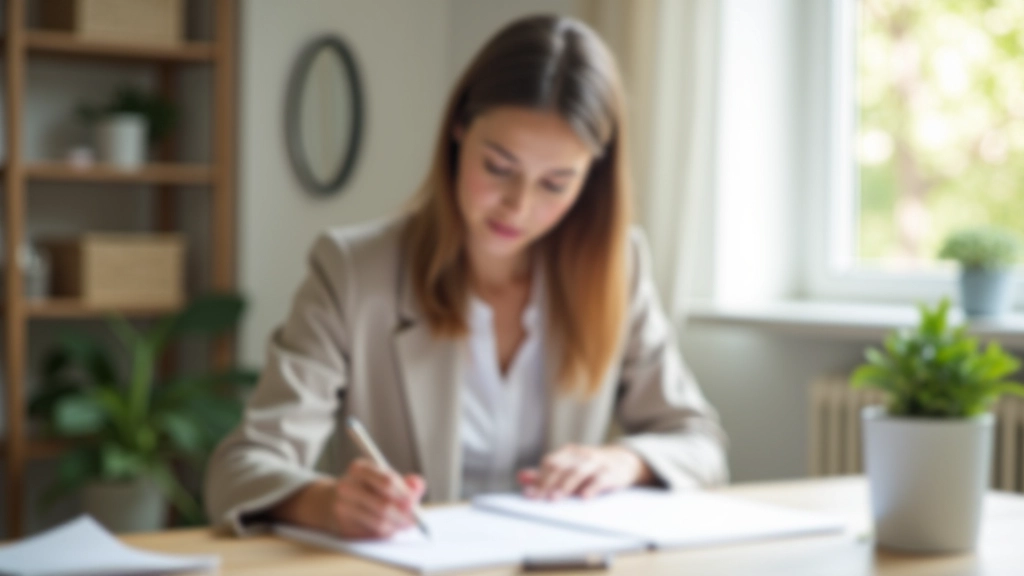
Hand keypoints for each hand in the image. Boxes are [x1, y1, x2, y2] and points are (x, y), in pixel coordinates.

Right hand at [273, 458, 425, 538]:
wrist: (331, 502)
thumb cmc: (366, 489)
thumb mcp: (383, 478)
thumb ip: (405, 482)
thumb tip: (418, 485)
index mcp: (359, 469)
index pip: (387, 482)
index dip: (404, 494)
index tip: (414, 502)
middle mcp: (347, 487)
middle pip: (384, 506)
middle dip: (404, 515)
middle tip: (415, 520)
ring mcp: (342, 508)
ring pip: (379, 523)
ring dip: (397, 526)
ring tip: (404, 524)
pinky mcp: (342, 527)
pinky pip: (372, 534)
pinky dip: (385, 532)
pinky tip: (389, 527)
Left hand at [517, 444, 653, 499]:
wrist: (623, 461)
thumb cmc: (591, 467)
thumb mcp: (569, 466)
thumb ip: (546, 473)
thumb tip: (521, 477)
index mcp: (569, 451)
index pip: (550, 462)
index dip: (540, 478)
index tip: (531, 494)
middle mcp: (582, 454)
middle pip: (562, 467)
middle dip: (548, 483)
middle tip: (540, 498)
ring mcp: (597, 462)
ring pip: (578, 472)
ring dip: (565, 486)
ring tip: (555, 499)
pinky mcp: (611, 473)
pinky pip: (600, 480)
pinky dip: (591, 488)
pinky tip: (584, 497)